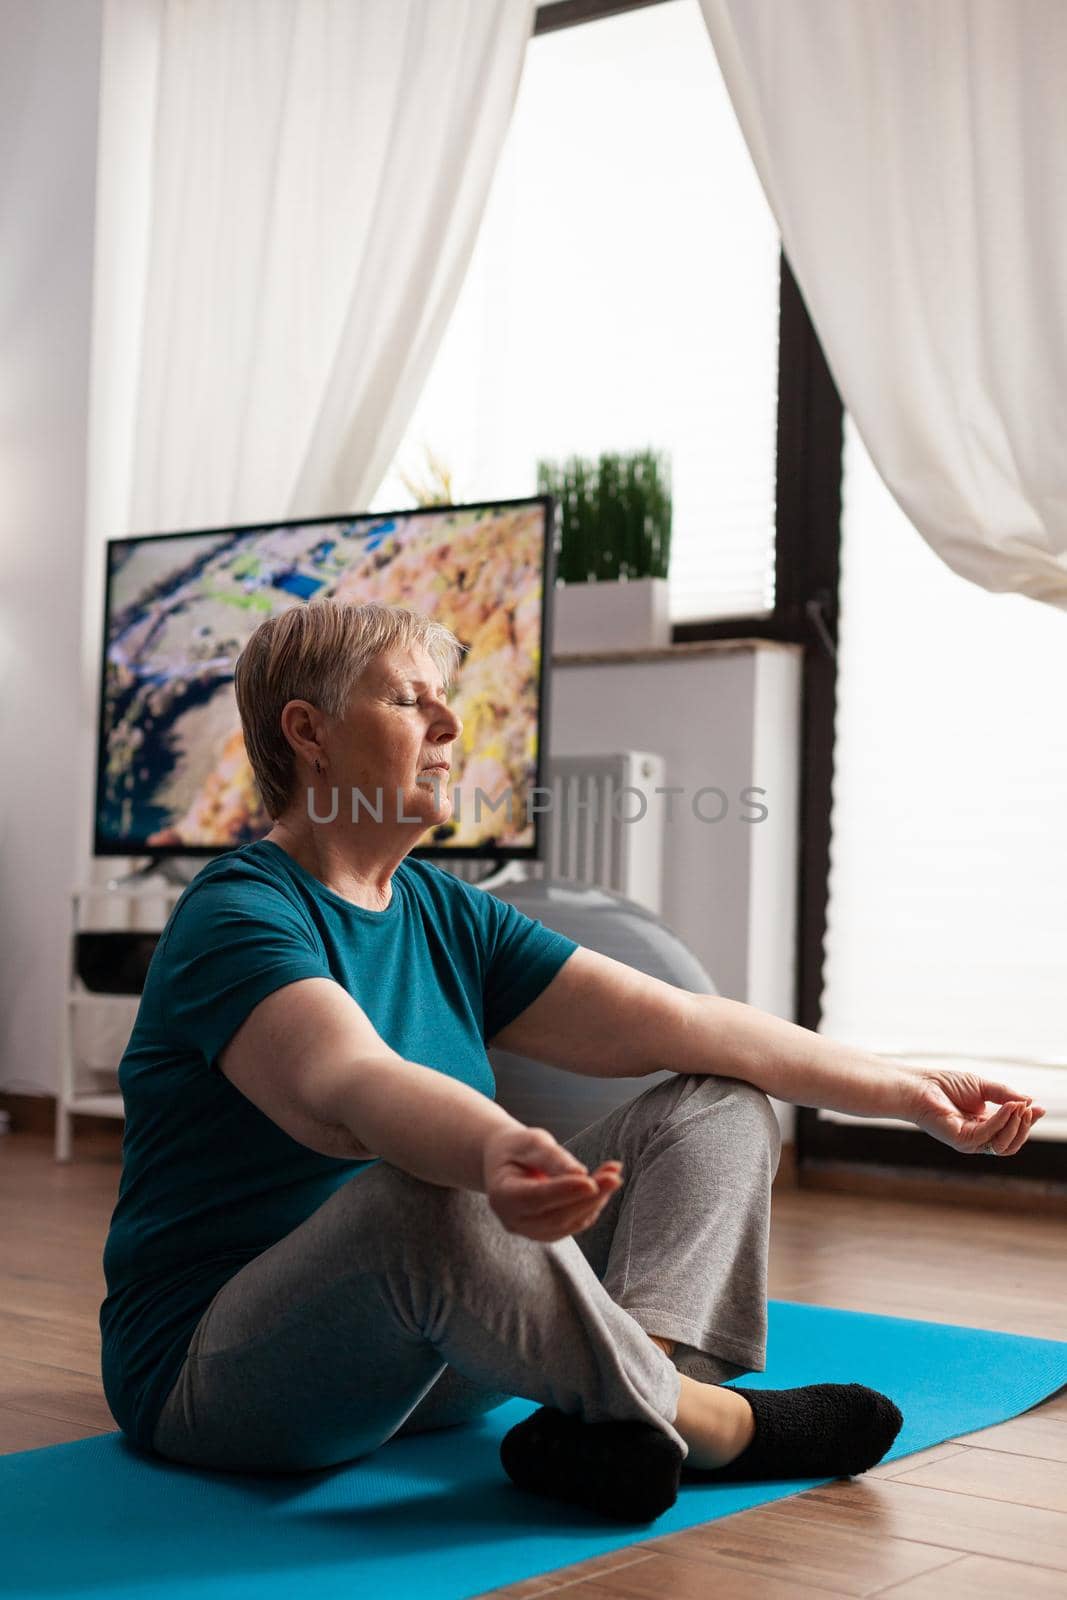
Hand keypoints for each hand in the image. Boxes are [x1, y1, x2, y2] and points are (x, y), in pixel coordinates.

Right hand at [483, 1124, 622, 1241]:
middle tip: (614, 1177)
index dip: (564, 1192)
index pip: (535, 1198)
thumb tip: (580, 1174)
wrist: (505, 1162)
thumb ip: (552, 1157)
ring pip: (569, 1223)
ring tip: (614, 1174)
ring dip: (595, 1201)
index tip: (591, 1182)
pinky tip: (605, 1183)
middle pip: (556, 1216)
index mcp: (501, 1195)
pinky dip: (592, 1205)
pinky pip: (574, 1223)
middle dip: (589, 1198)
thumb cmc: (516, 1148)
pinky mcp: (547, 1233)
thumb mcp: (530, 1142)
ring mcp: (530, 1231)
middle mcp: (513, 1220)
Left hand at [900, 1066, 1046, 1156]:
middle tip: (1030, 1108)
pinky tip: (1010, 1106)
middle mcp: (977, 1138)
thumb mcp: (983, 1087)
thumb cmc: (945, 1085)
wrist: (919, 1085)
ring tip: (1020, 1106)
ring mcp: (970, 1142)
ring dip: (1017, 1125)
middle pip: (1011, 1143)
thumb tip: (1029, 1102)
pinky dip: (1003, 1121)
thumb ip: (1005, 1095)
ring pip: (1004, 1144)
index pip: (1011, 1132)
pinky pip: (989, 1134)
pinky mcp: (961, 1141)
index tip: (1039, 1108)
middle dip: (1025, 1126)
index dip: (1027, 1122)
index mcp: (983, 1126)